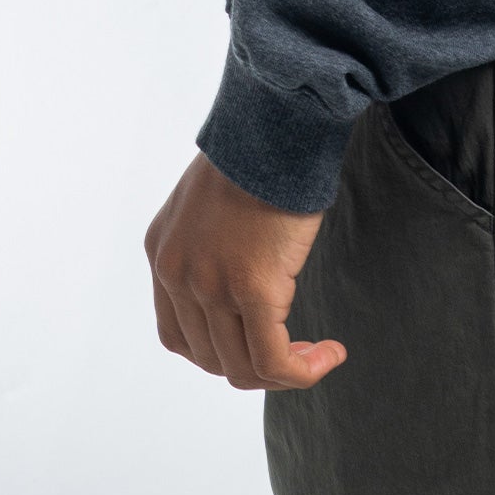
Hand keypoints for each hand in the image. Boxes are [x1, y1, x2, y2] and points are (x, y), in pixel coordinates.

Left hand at [144, 151, 345, 391]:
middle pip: (210, 357)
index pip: (177, 335)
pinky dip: (302, 371)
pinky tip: (332, 353)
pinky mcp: (254, 289)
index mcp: (162, 252)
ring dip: (283, 372)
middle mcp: (177, 273)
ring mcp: (212, 286)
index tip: (255, 340)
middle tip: (296, 349)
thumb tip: (238, 271)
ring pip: (243, 367)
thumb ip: (209, 240)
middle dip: (254, 364)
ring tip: (317, 353)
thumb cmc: (258, 149)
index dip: (218, 351)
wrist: (277, 123)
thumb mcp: (210, 198)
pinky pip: (274, 359)